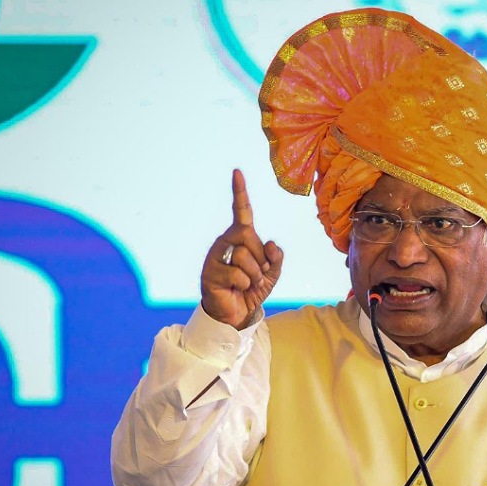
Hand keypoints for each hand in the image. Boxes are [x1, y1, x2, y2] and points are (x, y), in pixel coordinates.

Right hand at [200, 169, 283, 329]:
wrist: (237, 313)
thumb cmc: (252, 289)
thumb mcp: (272, 272)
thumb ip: (276, 257)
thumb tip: (271, 244)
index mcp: (241, 238)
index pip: (241, 212)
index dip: (240, 192)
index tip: (237, 172)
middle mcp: (226, 242)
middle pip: (248, 235)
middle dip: (260, 258)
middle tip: (257, 273)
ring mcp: (215, 257)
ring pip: (243, 256)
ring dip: (254, 275)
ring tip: (247, 283)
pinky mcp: (210, 274)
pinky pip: (238, 275)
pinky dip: (244, 285)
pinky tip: (237, 289)